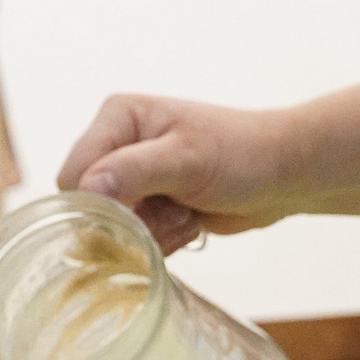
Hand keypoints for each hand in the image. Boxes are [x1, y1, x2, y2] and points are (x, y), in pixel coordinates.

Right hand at [55, 93, 296, 251]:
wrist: (285, 174)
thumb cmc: (242, 154)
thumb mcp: (186, 160)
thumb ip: (133, 171)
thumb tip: (87, 189)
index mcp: (118, 119)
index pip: (73, 175)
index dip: (96, 204)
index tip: (136, 214)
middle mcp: (119, 145)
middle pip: (92, 207)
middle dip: (133, 221)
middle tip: (174, 210)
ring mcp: (135, 177)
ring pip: (115, 230)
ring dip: (153, 233)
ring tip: (188, 213)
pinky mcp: (152, 205)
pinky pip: (137, 240)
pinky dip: (163, 240)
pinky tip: (192, 222)